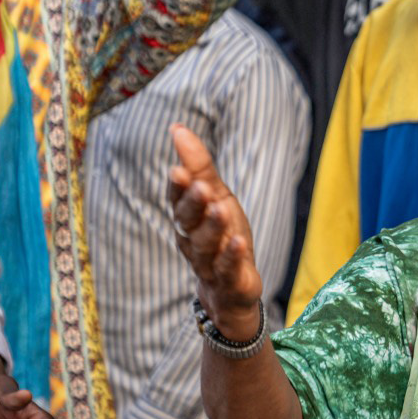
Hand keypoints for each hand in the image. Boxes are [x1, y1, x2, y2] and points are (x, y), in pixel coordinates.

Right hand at [169, 124, 262, 341]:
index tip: (178, 169)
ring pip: (207, 245)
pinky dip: (233, 256)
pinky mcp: (230, 282)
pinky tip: (239, 242)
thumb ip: (199, 167)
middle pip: (188, 222)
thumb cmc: (223, 235)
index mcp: (189, 219)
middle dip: (192, 203)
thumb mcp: (216, 197)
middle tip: (198, 185)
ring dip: (213, 226)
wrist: (232, 291)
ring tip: (221, 208)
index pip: (178, 200)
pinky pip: (229, 269)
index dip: (177, 187)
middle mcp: (194, 240)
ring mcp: (211, 264)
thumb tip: (177, 128)